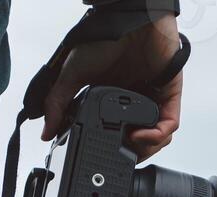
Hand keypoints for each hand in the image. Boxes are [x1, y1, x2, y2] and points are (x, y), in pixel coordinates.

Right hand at [41, 14, 182, 161]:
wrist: (130, 20)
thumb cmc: (105, 38)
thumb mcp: (72, 74)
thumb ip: (58, 103)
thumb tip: (46, 132)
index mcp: (111, 100)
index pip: (114, 135)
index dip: (109, 149)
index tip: (98, 155)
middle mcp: (133, 102)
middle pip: (138, 143)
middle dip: (129, 155)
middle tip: (118, 156)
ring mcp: (152, 99)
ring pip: (156, 138)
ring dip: (145, 149)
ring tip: (130, 146)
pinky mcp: (169, 94)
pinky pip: (169, 124)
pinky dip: (157, 136)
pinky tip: (142, 135)